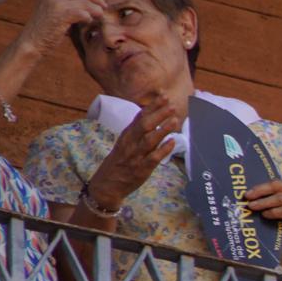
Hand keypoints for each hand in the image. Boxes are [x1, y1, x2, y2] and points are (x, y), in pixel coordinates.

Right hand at [16, 0, 107, 56]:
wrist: (32, 42)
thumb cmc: (45, 29)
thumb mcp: (54, 10)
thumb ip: (67, 3)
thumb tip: (88, 4)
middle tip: (103, 6)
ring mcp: (56, 3)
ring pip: (85, 1)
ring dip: (95, 9)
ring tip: (98, 16)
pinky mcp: (61, 14)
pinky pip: (83, 12)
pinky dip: (88, 17)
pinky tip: (87, 21)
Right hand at [87, 91, 183, 209]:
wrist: (107, 184)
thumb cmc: (119, 161)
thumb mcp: (125, 142)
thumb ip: (137, 130)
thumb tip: (150, 114)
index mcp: (127, 135)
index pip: (140, 116)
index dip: (152, 106)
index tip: (163, 96)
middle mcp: (130, 143)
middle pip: (144, 125)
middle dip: (158, 114)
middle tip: (171, 105)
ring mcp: (135, 156)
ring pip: (149, 140)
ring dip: (163, 129)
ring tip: (175, 120)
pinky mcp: (141, 169)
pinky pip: (153, 158)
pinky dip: (163, 150)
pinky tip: (172, 142)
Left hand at [245, 179, 281, 265]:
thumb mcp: (280, 209)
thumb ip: (272, 200)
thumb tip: (250, 195)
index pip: (277, 183)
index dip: (261, 186)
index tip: (247, 193)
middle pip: (279, 186)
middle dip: (261, 191)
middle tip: (248, 198)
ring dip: (265, 202)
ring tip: (253, 207)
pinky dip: (274, 212)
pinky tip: (265, 215)